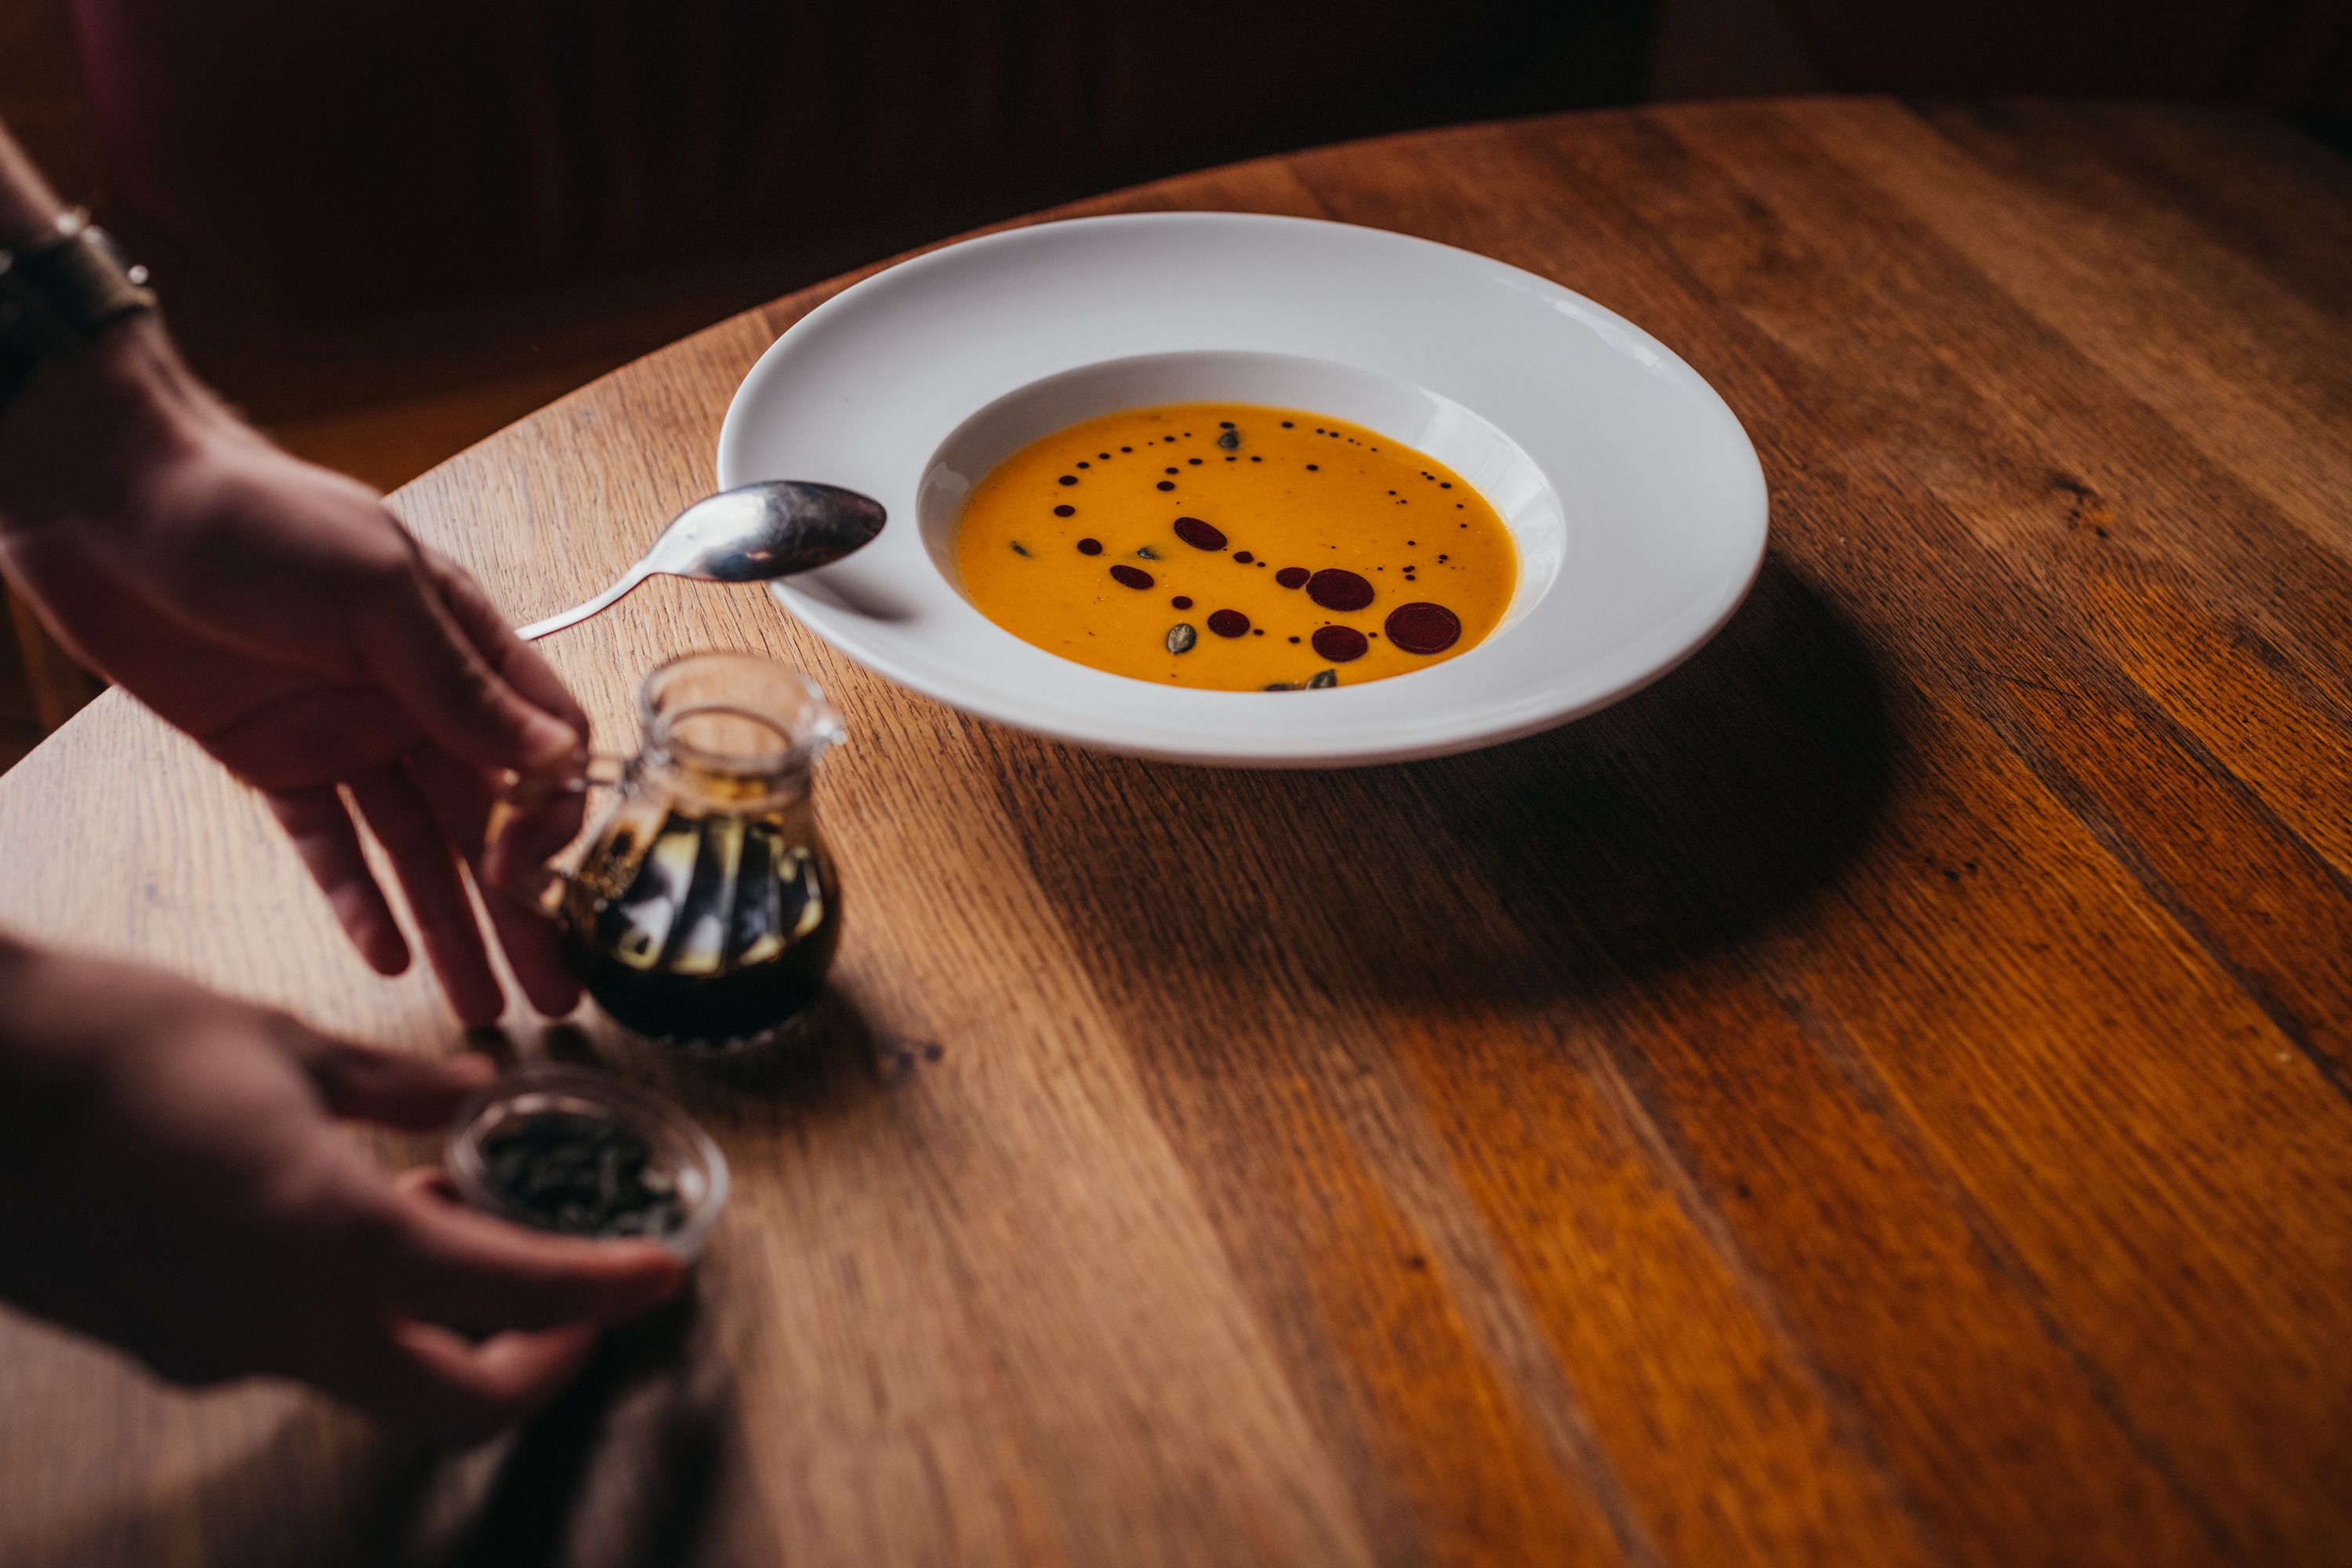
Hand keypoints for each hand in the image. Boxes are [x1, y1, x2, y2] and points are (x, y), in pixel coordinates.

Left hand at [0, 320, 582, 1024]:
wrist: (110, 501)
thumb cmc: (257, 517)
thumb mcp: (376, 592)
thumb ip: (461, 684)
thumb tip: (553, 759)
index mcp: (463, 647)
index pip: (542, 750)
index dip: (548, 818)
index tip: (526, 872)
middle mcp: (415, 700)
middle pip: (488, 822)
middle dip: (521, 910)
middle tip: (552, 994)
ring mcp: (346, 736)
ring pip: (414, 851)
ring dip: (449, 926)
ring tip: (480, 1006)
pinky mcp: (273, 762)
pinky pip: (328, 847)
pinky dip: (357, 902)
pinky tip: (386, 957)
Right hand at [0, 941, 683, 1439]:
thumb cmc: (105, 1041)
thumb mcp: (281, 1043)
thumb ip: (395, 1087)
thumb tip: (472, 1093)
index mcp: (327, 1235)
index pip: (512, 1294)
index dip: (603, 1291)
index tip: (660, 1276)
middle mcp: (276, 1321)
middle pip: (452, 1401)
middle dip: (538, 1363)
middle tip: (587, 1298)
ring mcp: (211, 1347)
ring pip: (374, 1376)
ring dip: (447, 1326)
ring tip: (471, 1219)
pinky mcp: (160, 1341)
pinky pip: (295, 1348)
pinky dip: (361, 1305)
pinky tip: (359, 1215)